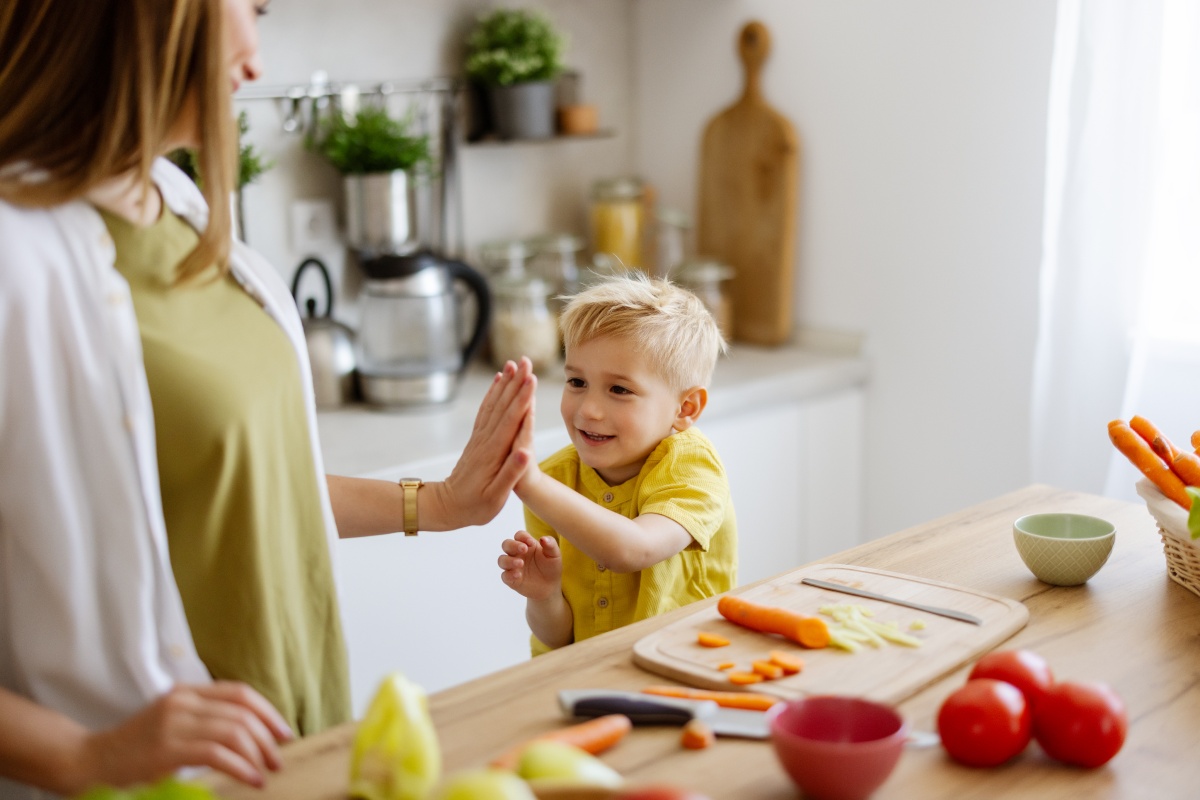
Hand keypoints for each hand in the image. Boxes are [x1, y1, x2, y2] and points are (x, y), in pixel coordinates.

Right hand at [79, 682, 292, 789]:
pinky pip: (217, 752)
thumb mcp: (173, 724)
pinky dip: (241, 766)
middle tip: (277, 761)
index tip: (283, 733)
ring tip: (265, 772)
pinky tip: (252, 779)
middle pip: (241, 713)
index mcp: (187, 692)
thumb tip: (252, 736)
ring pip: (233, 731)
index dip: (267, 712)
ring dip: (257, 754)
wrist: (90, 760)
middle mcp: (183, 701)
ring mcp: (174, 723)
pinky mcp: (167, 748)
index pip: (240, 693)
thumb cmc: (136, 749)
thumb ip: (204, 722)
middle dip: (266, 738)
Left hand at [441, 358, 535, 526]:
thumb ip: (510, 473)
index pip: (511, 420)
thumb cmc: (474, 506)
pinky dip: (492, 393)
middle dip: (516, 382)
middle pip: (503, 405)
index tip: (532, 379)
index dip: (522, 398)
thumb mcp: (495, 497)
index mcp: (494, 453)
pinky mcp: (477, 439)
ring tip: (514, 364)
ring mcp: (480, 437)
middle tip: (527, 361)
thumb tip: (525, 451)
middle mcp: (486, 440)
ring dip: (505, 383)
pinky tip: (497, 382)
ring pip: (494, 404)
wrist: (446, 507)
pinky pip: (486, 410)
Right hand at [498, 530, 562, 600]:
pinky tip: (518, 575)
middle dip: (513, 545)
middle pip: (506, 544)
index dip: (523, 537)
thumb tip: (543, 538)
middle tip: (524, 549)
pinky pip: (504, 576)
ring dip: (509, 560)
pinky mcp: (511, 579)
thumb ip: (550, 544)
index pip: (519, 535)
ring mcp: (512, 566)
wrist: (551, 586)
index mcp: (526, 544)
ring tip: (521, 563)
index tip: (531, 542)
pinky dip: (509, 575)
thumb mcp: (554, 555)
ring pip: (502, 560)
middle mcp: (517, 554)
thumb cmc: (551, 567)